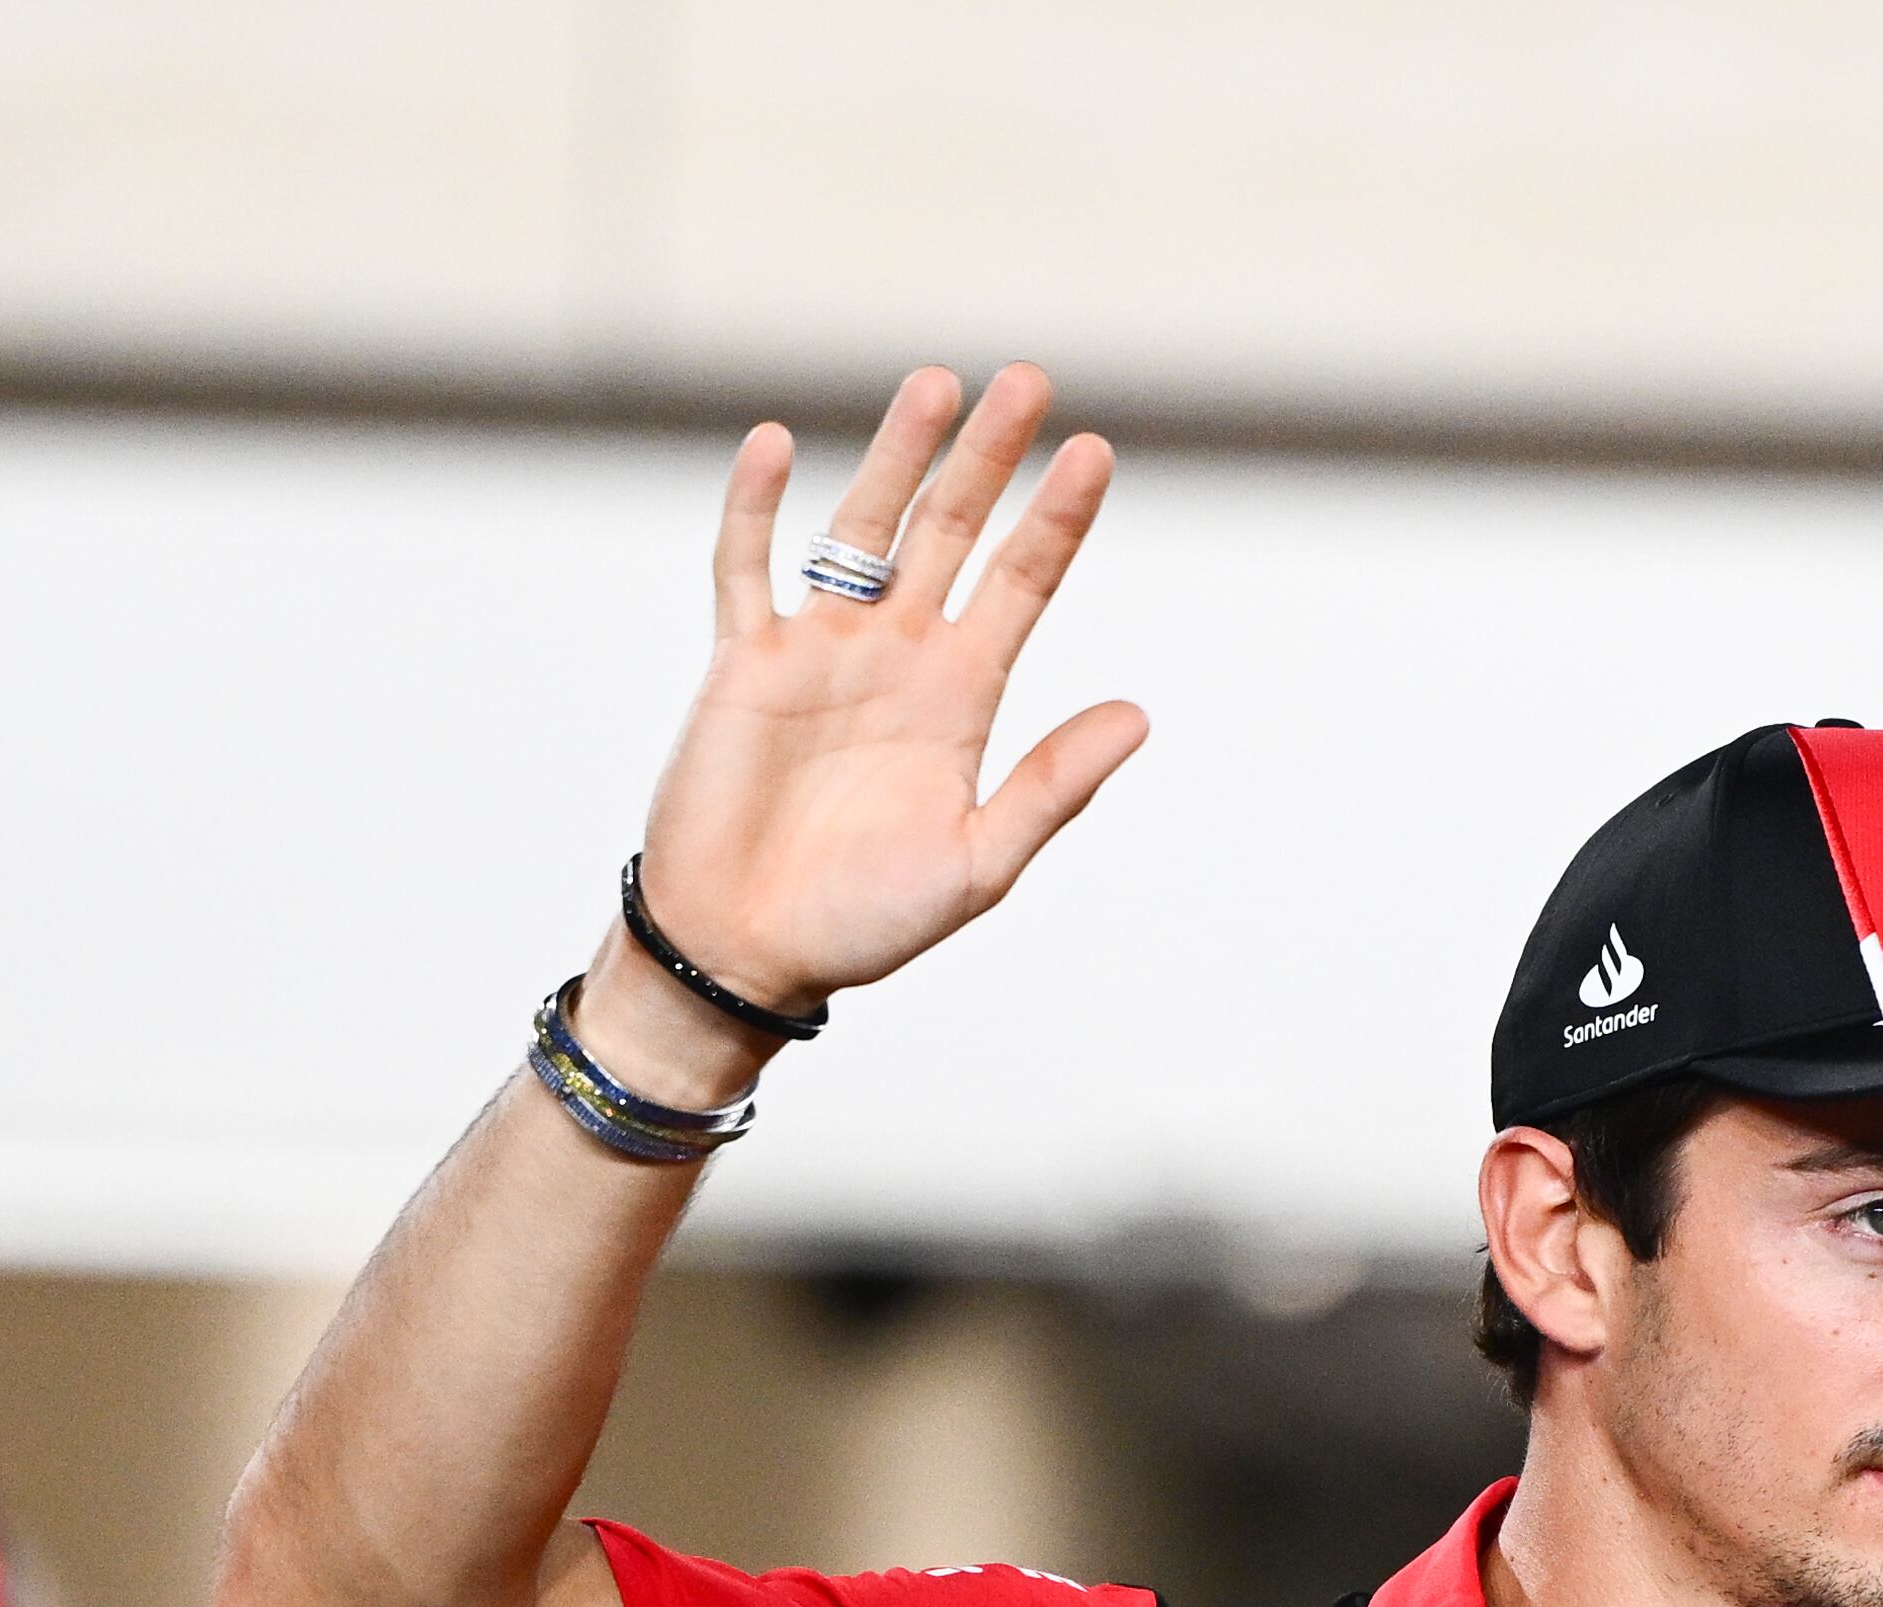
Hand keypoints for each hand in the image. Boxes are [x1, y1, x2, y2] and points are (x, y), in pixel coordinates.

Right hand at [604, 364, 1146, 1070]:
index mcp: (964, 695)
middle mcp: (898, 655)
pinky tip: (777, 443)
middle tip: (1028, 380)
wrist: (750, 951)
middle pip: (951, 532)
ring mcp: (820, 650)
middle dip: (989, 458)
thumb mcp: (981, 860)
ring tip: (937, 384)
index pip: (1022, 583)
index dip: (1056, 518)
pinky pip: (743, 567)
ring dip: (896, 458)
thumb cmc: (867, 920)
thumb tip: (1139, 715)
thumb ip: (1055, 784)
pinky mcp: (743, 663)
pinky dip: (754, 506)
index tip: (1095, 453)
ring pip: (860, 528)